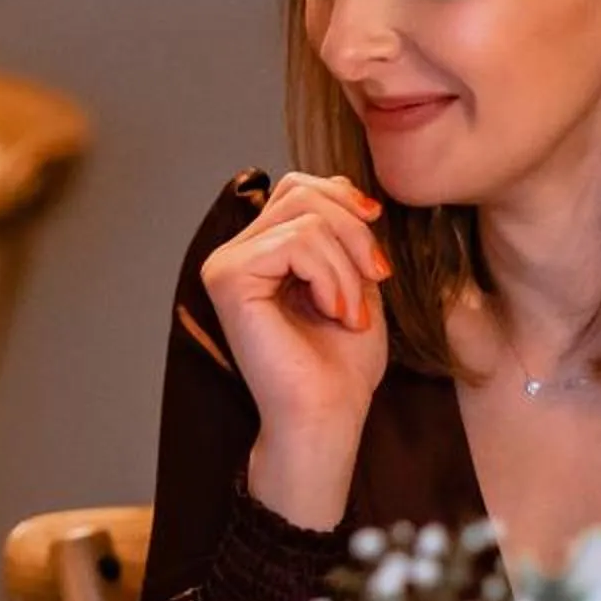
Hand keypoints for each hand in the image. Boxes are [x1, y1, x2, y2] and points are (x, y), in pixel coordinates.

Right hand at [200, 172, 390, 519]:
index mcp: (258, 253)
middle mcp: (233, 254)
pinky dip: (330, 276)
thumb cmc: (340, 364)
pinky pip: (296, 242)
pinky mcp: (227, 279)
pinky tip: (334, 313)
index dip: (346, 206)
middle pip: (301, 191)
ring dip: (346, 264)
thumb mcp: (352, 280)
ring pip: (305, 217)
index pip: (299, 188)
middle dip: (353, 231)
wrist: (326, 416)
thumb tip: (339, 185)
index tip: (376, 258)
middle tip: (375, 280)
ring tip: (350, 311)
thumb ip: (340, 231)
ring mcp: (225, 265)